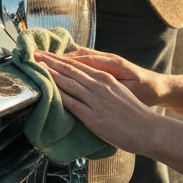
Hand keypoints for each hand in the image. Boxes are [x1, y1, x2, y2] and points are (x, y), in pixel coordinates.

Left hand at [38, 53, 159, 154]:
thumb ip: (102, 89)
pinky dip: (58, 95)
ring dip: (50, 74)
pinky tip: (47, 91)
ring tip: (36, 67)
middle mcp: (100, 85)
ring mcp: (96, 100)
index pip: (77, 65)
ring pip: (69, 83)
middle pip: (69, 69)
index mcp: (105, 78)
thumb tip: (87, 89)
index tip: (45, 53)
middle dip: (49, 61)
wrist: (150, 129)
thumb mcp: (117, 93)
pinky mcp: (94, 117)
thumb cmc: (134, 115)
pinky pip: (72, 104)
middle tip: (33, 54)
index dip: (59, 58)